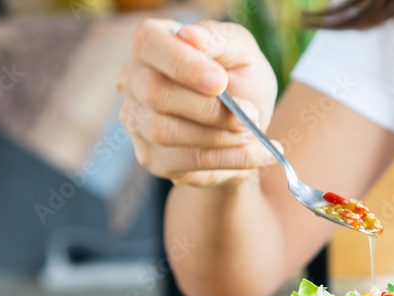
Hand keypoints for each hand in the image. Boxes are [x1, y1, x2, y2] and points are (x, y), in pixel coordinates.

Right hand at [117, 19, 278, 186]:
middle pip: (155, 93)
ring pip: (167, 132)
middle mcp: (134, 81)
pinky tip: (259, 154)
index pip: (149, 43)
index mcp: (152, 44)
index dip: (183, 63)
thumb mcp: (243, 53)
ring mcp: (137, 122)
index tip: (221, 81)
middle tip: (250, 113)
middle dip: (208, 108)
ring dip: (220, 136)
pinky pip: (187, 162)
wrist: (247, 128)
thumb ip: (222, 40)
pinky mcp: (152, 158)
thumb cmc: (240, 80)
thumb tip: (191, 36)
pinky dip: (231, 159)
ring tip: (254, 133)